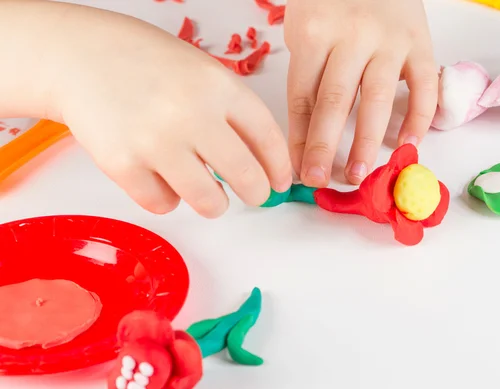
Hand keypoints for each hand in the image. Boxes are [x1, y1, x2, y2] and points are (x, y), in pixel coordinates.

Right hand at [50, 6, 291, 216]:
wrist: (79, 56)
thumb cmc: (145, 64)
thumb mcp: (200, 72)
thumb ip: (231, 112)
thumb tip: (262, 163)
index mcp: (219, 86)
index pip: (267, 137)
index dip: (279, 167)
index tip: (280, 182)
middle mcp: (192, 113)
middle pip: (246, 176)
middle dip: (257, 194)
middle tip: (254, 196)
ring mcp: (156, 141)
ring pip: (208, 201)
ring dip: (214, 204)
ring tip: (207, 195)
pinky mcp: (123, 165)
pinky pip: (163, 204)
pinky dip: (167, 198)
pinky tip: (160, 178)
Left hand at [284, 0, 437, 185]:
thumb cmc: (332, 3)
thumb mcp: (306, 30)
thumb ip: (307, 76)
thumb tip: (306, 136)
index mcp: (314, 33)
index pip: (303, 96)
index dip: (300, 137)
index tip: (298, 169)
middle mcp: (351, 37)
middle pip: (335, 100)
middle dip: (326, 146)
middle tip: (320, 180)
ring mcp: (389, 40)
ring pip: (377, 98)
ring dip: (367, 141)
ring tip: (359, 175)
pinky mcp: (421, 42)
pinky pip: (424, 85)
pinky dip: (419, 117)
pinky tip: (408, 144)